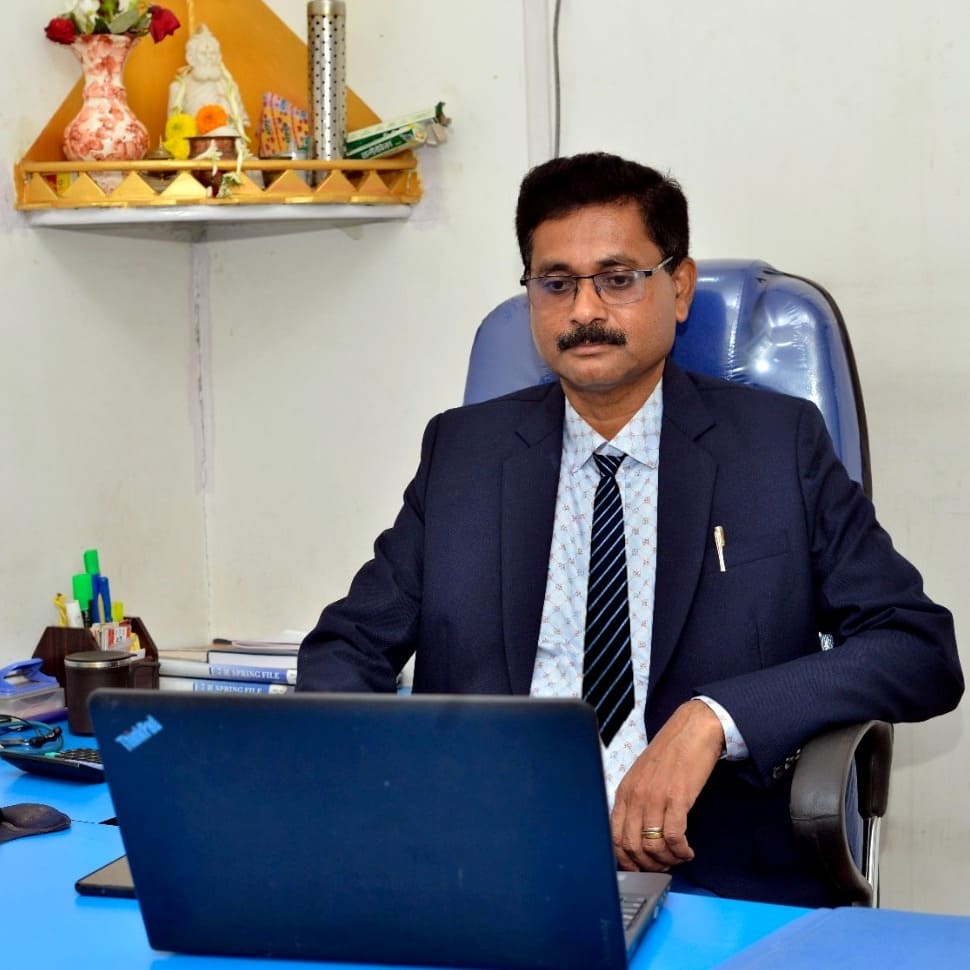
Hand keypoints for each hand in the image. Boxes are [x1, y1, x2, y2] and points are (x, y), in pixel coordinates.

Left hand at [611, 699, 723, 871]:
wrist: (692, 730)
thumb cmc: (670, 753)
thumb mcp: (643, 777)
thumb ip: (636, 802)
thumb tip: (637, 834)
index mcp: (624, 791)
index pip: (614, 836)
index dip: (625, 860)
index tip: (638, 867)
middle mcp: (636, 796)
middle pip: (631, 847)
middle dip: (647, 865)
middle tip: (662, 866)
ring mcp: (655, 797)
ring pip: (652, 846)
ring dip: (667, 860)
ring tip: (677, 857)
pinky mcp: (677, 798)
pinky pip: (674, 837)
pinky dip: (681, 852)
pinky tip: (688, 851)